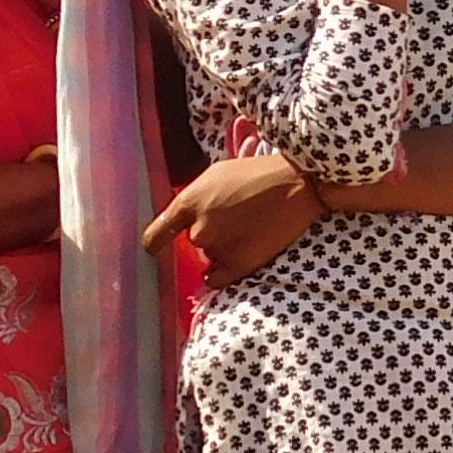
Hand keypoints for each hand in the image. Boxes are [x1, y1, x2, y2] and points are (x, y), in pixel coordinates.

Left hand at [146, 149, 322, 283]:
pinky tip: (241, 254)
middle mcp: (198, 229)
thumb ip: (195, 198)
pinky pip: (218, 279)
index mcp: (188, 202)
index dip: (154, 244)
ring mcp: (219, 249)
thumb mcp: (216, 174)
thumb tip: (184, 218)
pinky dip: (225, 272)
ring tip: (248, 229)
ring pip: (211, 257)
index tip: (154, 249)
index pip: (156, 235)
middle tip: (234, 219)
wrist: (298, 184)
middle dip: (209, 234)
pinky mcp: (240, 264)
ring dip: (223, 249)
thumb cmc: (257, 173)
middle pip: (193, 243)